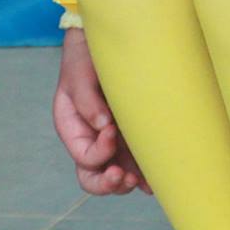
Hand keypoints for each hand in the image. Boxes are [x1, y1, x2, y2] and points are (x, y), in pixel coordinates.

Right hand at [53, 28, 149, 194]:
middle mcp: (90, 140)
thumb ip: (87, 100)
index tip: (112, 131)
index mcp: (73, 129)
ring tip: (144, 183)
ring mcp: (111, 141)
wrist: (103, 45)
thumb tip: (102, 126)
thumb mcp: (79, 74)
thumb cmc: (86, 58)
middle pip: (93, 177)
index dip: (99, 152)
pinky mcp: (129, 136)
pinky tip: (156, 177)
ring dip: (128, 183)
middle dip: (109, 183)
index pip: (84, 155)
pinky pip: (134, 162)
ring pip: (116, 175)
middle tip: (125, 177)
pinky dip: (144, 174)